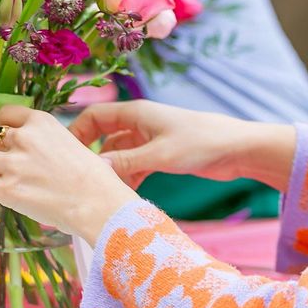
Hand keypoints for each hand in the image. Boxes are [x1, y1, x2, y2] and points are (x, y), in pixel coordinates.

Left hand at [0, 106, 139, 244]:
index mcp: (41, 123)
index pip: (6, 113)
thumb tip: (39, 155)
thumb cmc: (96, 180)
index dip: (5, 128)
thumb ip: (48, 143)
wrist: (99, 205)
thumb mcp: (73, 144)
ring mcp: (13, 164)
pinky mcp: (6, 191)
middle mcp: (24, 138)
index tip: (10, 141)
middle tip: (8, 168)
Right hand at [67, 100, 295, 191]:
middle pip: (103, 137)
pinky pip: (134, 165)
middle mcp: (139, 123)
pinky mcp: (161, 155)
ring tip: (103, 191)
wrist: (240, 149)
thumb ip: (126, 162)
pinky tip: (124, 194)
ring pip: (118, 154)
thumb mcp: (160, 155)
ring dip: (112, 171)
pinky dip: (128, 177)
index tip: (67, 157)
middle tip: (80, 179)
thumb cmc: (201, 144)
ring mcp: (149, 139)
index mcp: (136, 113)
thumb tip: (93, 169)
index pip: (93, 117)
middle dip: (92, 156)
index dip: (77, 134)